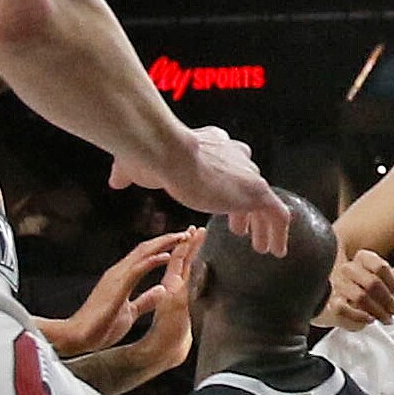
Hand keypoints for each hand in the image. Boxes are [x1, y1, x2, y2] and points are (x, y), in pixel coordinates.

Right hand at [40, 229, 197, 384]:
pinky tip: (166, 256)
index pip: (145, 256)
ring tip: (182, 237)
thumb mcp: (131, 312)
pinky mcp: (116, 287)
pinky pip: (137, 269)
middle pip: (146, 249)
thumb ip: (145, 300)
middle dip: (167, 239)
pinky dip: (152, 261)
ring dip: (164, 243)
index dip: (163, 247)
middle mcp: (119, 272)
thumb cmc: (101, 326)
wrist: (79, 336)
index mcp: (122, 278)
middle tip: (187, 233)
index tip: (181, 242)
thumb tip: (160, 291)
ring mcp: (116, 277)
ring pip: (143, 253)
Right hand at [116, 124, 289, 252]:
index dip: (227, 184)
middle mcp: (234, 154)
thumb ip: (129, 173)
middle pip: (248, 180)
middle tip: (240, 228)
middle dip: (244, 206)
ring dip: (263, 224)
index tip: (224, 204)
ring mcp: (248, 175)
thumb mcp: (138, 167)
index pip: (228, 160)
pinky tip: (275, 250)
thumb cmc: (154, 158)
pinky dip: (278, 233)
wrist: (171, 155)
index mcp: (212, 144)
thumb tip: (115, 181)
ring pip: (263, 201)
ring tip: (262, 246)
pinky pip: (277, 215)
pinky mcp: (257, 192)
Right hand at [325, 248, 393, 331]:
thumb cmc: (368, 292)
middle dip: (388, 300)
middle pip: (372, 282)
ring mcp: (338, 285)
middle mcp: (348, 269)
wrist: (343, 307)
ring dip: (378, 311)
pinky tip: (369, 319)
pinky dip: (359, 316)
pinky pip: (342, 308)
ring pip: (360, 296)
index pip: (380, 265)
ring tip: (385, 318)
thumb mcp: (388, 284)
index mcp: (363, 259)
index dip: (393, 282)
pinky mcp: (330, 302)